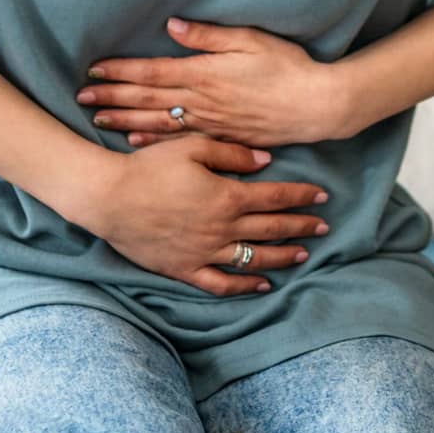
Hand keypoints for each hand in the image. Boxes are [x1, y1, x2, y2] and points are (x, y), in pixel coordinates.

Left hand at [77, 18, 349, 147]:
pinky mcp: (221, 137)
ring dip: (124, 120)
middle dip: (111, 97)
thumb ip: (209, 36)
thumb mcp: (251, 40)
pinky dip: (153, 141)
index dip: (121, 72)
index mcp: (204, 74)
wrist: (316, 106)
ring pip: (156, 122)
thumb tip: (172, 27)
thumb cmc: (287, 68)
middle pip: (146, 99)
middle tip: (80, 97)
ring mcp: (209, 122)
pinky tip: (135, 142)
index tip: (94, 70)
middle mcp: (201, 101)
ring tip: (97, 119)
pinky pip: (179, 141)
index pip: (152, 72)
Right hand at [81, 136, 331, 295]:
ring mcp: (205, 252)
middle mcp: (222, 228)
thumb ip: (232, 153)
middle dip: (301, 226)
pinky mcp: (185, 269)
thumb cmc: (149, 166)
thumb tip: (267, 161)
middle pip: (272, 229)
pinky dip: (245, 285)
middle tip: (324, 226)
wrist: (109, 198)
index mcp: (226, 196)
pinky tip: (262, 284)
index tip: (322, 195)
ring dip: (282, 256)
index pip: (275, 196)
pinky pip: (221, 283)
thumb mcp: (191, 147)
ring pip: (254, 258)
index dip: (301, 196)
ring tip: (303, 254)